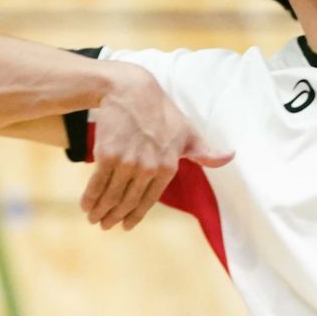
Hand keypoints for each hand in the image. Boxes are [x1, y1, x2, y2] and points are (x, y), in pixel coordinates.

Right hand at [81, 65, 233, 231]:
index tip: (125, 225)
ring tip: (94, 218)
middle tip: (106, 225)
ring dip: (100, 211)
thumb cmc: (162, 112)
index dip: (135, 216)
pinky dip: (90, 198)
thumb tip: (231, 156)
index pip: (148, 200)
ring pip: (111, 196)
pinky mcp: (107, 154)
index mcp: (168, 167)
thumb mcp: (188, 131)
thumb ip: (205, 152)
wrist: (131, 90)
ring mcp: (127, 162)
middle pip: (127, 201)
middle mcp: (148, 168)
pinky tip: (86, 205)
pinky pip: (97, 183)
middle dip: (115, 217)